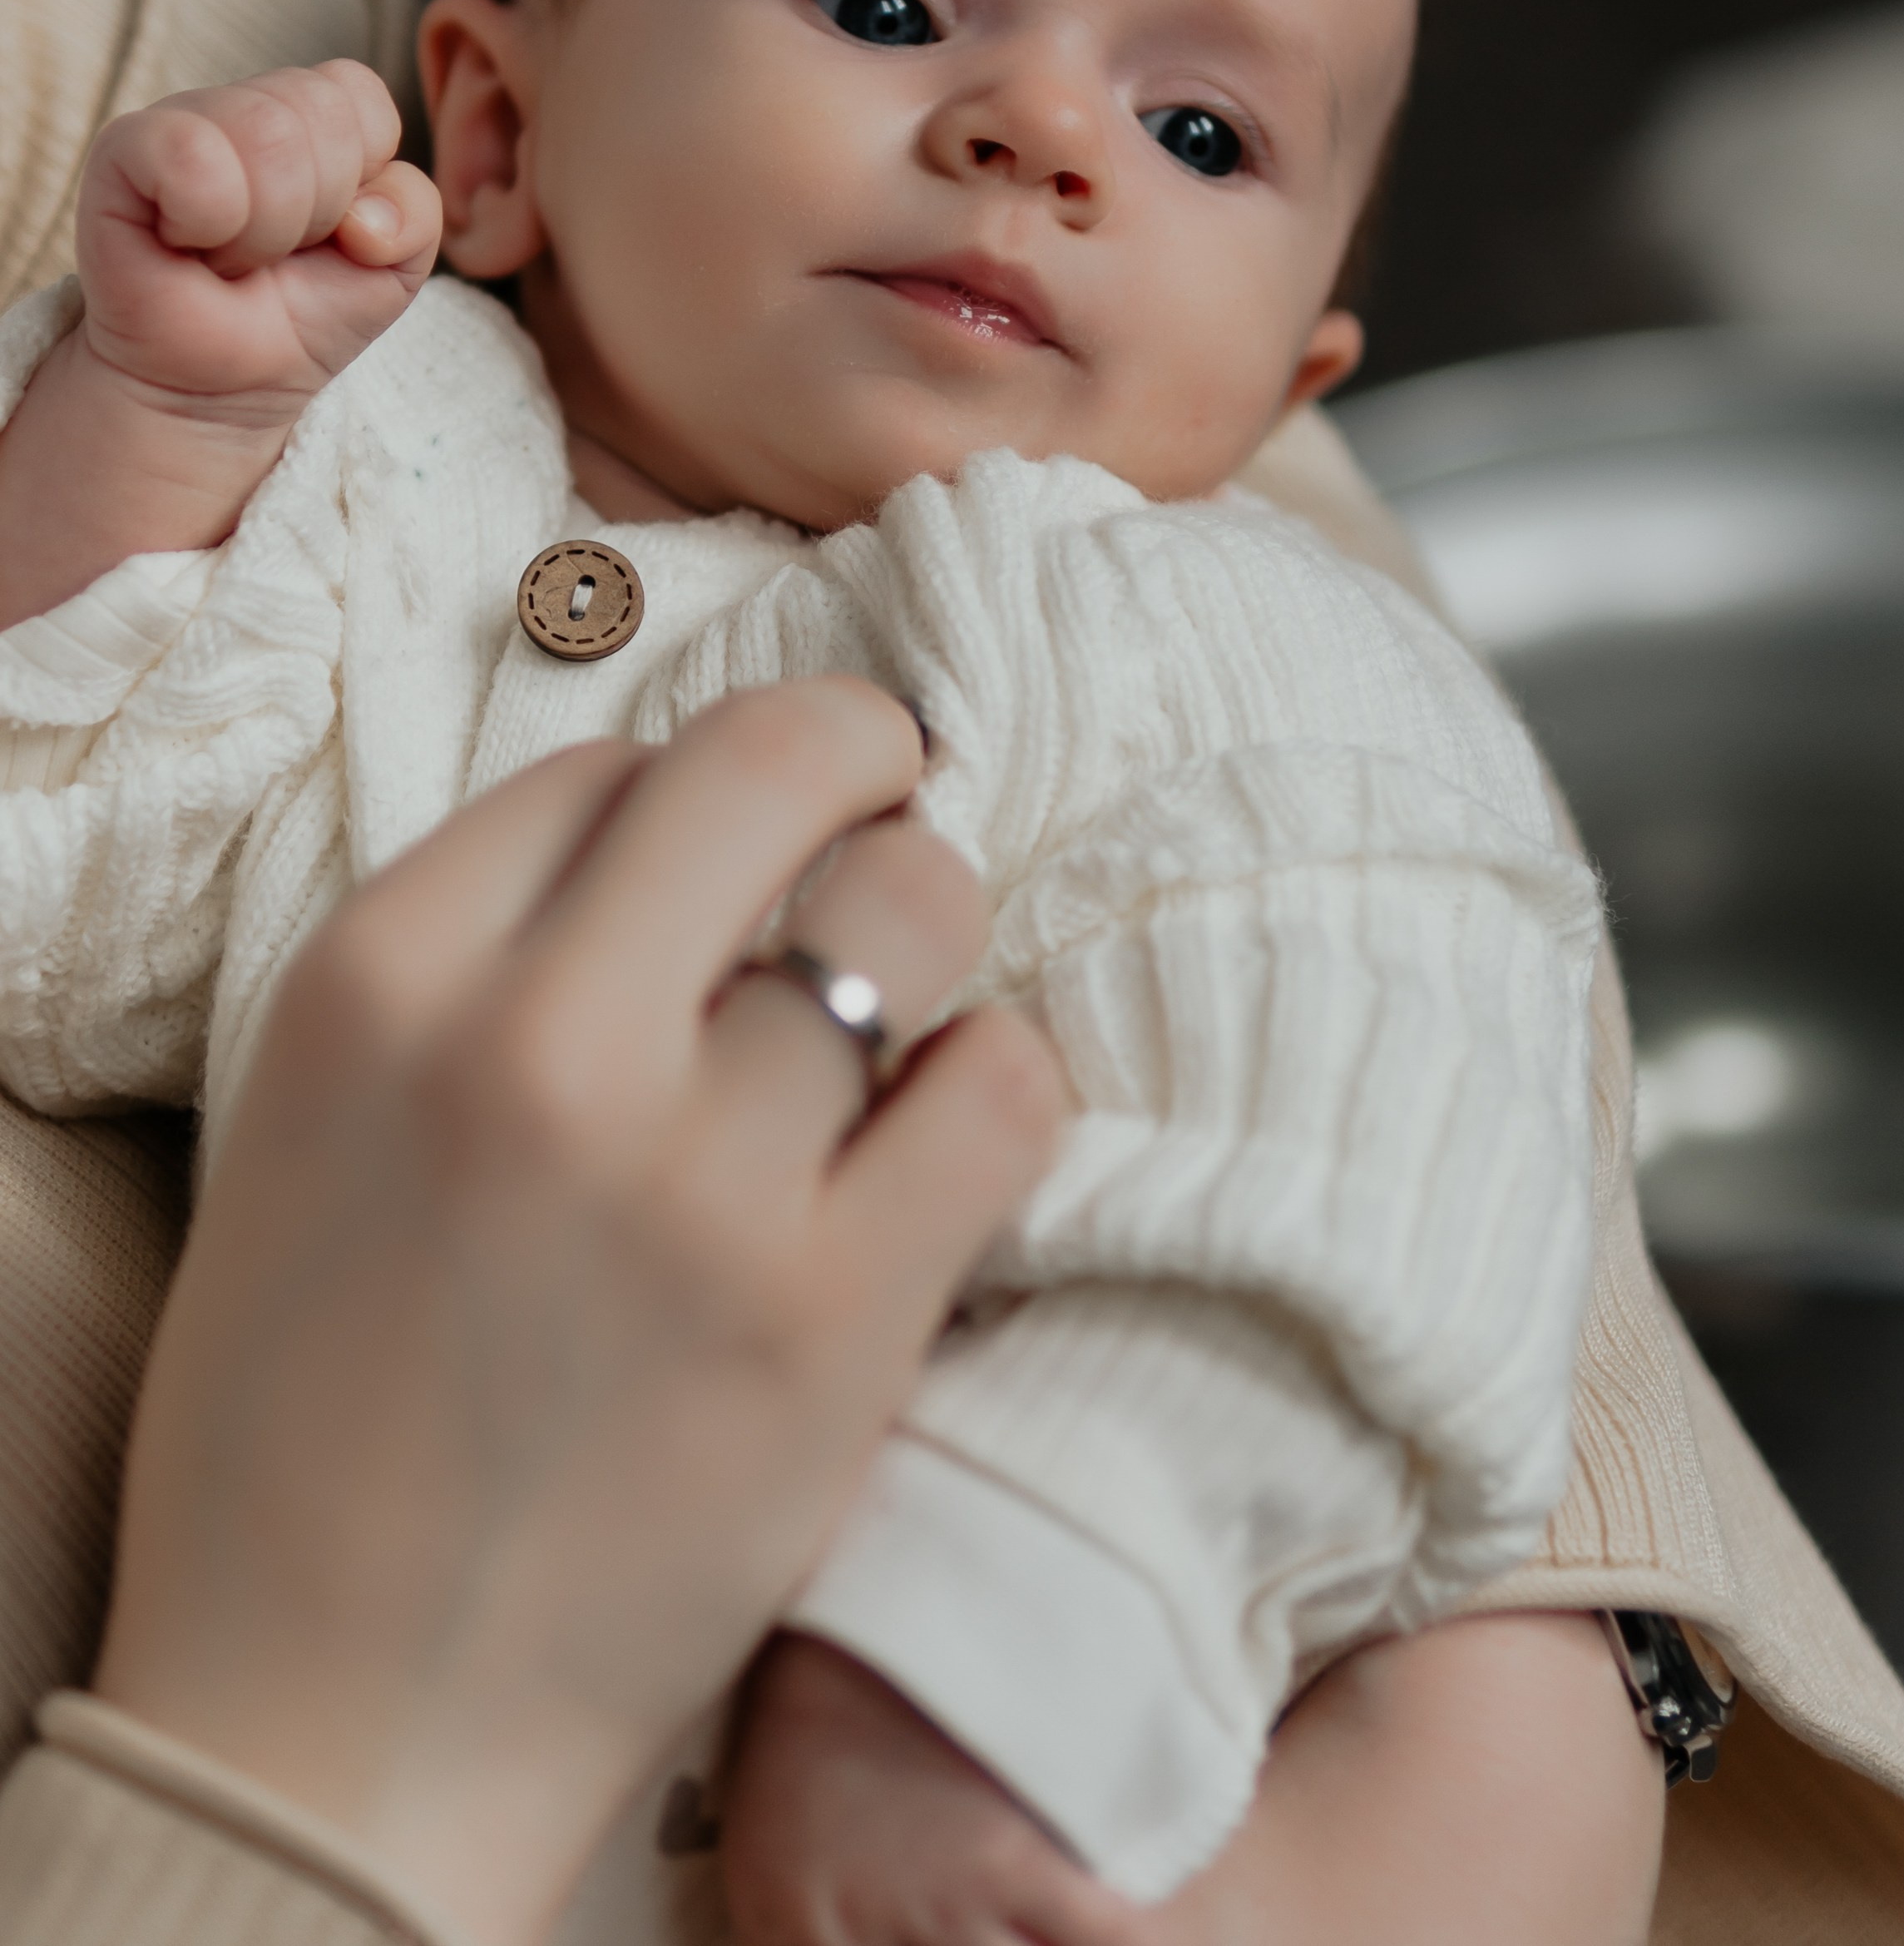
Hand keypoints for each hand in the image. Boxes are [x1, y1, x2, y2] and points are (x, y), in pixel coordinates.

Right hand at [76, 58, 440, 419]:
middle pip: (320, 110)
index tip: (326, 234)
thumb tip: (363, 218)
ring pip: (266, 131)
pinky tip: (185, 244)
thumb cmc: (300, 314)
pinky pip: (190, 151)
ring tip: (231, 258)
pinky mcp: (120, 148)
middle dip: (316, 211)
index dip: (360, 180)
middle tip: (272, 254)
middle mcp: (242, 104)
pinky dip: (208, 218)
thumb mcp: (394, 269)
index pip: (359, 94)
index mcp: (308, 113)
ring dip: (265, 229)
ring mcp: (179, 118)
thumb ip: (417, 215)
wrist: (223, 386)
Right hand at [93, 684, 1063, 1945]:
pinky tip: (940, 1140)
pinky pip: (1004, 1087)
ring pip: (916, 902)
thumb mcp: (315, 1123)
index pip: (607, 762)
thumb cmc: (309, 1432)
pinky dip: (995, 1088)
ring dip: (929, 930)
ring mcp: (696, 1176)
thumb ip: (471, 960)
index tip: (722, 855)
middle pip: (776, 763)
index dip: (688, 796)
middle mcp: (535, 1042)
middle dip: (856, 760)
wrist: (335, 1733)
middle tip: (878, 813)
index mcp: (379, 980)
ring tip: (899, 1012)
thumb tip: (670, 838)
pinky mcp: (833, 1313)